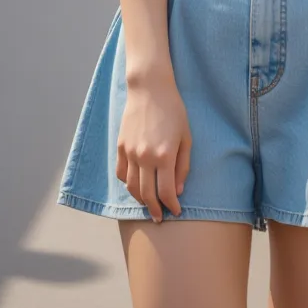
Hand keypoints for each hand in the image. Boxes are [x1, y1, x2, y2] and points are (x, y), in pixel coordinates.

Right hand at [116, 76, 191, 221]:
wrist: (150, 89)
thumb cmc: (174, 111)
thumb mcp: (186, 138)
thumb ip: (183, 166)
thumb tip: (178, 190)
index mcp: (164, 155)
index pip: (166, 192)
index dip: (171, 206)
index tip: (176, 212)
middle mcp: (145, 157)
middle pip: (147, 194)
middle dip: (155, 209)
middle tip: (160, 218)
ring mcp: (130, 152)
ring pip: (132, 187)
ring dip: (140, 200)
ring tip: (148, 205)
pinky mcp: (121, 147)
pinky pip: (121, 173)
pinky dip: (128, 184)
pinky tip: (136, 187)